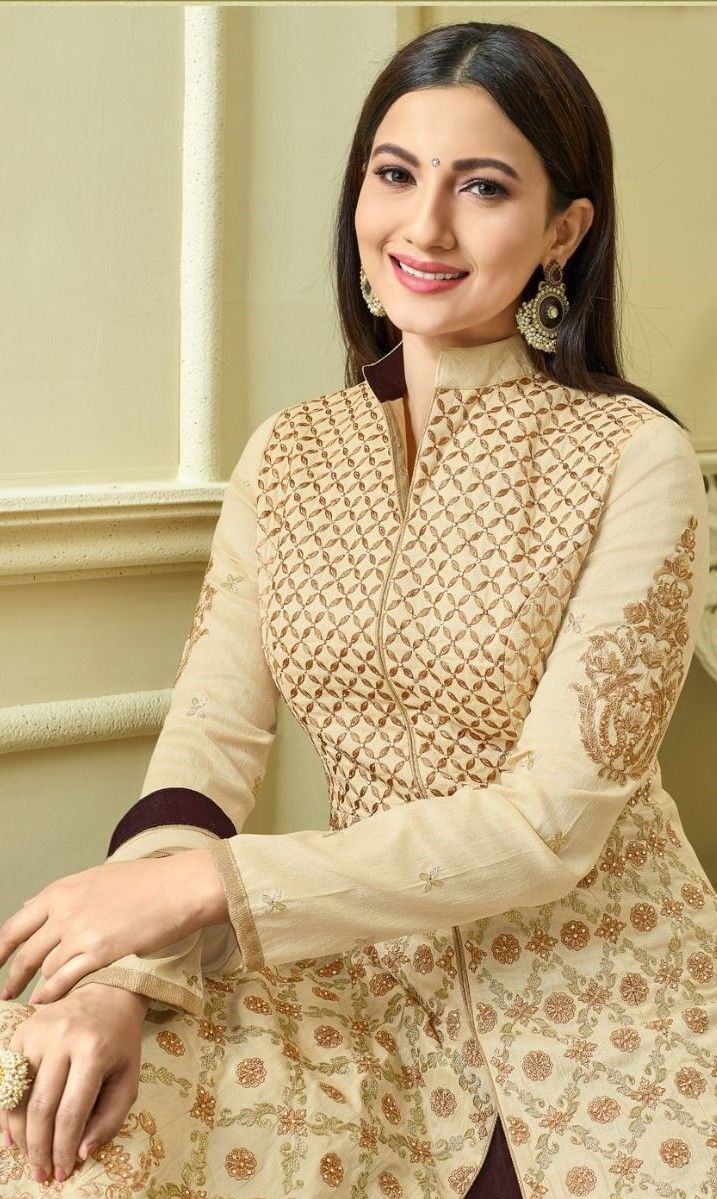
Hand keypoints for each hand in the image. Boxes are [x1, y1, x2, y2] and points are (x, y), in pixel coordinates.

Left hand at [0, 848, 226, 1003]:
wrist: (179, 887)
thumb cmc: (145, 881)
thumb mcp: (96, 879)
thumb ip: (63, 896)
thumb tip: (30, 904)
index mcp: (62, 890)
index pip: (16, 923)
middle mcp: (65, 910)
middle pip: (24, 950)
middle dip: (11, 975)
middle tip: (4, 992)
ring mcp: (81, 932)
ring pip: (44, 967)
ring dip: (35, 985)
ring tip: (29, 999)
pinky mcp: (100, 952)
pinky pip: (65, 978)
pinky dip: (51, 993)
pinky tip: (44, 1002)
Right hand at [0, 982, 149, 1183]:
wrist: (106, 995)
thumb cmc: (120, 1043)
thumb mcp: (128, 1079)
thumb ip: (110, 1119)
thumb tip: (82, 1153)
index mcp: (94, 1051)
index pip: (72, 1112)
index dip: (64, 1148)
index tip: (63, 1173)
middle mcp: (63, 1039)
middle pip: (41, 1108)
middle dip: (39, 1149)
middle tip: (41, 1174)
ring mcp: (38, 1033)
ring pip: (20, 1097)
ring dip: (20, 1135)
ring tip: (29, 1159)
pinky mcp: (22, 1032)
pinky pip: (8, 1080)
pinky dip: (7, 1112)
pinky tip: (11, 1136)